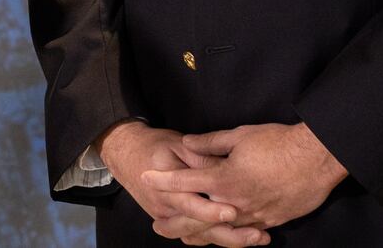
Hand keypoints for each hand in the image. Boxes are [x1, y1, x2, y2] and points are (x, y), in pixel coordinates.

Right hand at [97, 122, 257, 244]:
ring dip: (227, 240)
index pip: (191, 205)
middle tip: (255, 235)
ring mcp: (168, 218)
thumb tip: (224, 165)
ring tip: (255, 239)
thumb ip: (200, 157)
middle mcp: (166, 208)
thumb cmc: (154, 146)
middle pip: (198, 229)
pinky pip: (196, 237)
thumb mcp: (177, 145)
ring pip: (199, 237)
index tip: (234, 212)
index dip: (212, 211)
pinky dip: (217, 238)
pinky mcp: (172, 222)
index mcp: (166, 188)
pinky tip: (240, 237)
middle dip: (229, 234)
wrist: (126, 154)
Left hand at [142, 123, 345, 243]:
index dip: (163, 180)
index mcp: (224, 179)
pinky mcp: (270, 221)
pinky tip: (223, 236)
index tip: (147, 178)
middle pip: (197, 218)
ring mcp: (253, 216)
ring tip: (184, 237)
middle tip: (157, 225)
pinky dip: (229, 236)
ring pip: (220, 231)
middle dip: (175, 221)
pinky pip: (244, 233)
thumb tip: (187, 144)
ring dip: (200, 234)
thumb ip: (210, 143)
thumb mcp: (240, 136)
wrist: (316, 159)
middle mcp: (234, 202)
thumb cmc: (277, 143)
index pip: (185, 182)